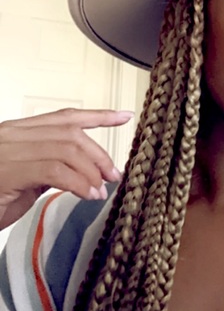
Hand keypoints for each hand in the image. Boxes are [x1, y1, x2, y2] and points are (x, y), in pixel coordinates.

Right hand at [0, 108, 133, 230]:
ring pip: (66, 149)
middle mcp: (13, 134)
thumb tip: (83, 171)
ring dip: (91, 171)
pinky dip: (78, 183)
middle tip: (113, 175)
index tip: (124, 116)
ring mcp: (9, 149)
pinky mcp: (8, 169)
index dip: (99, 115)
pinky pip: (55, 170)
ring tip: (100, 190)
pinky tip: (87, 195)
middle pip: (71, 133)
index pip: (65, 116)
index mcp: (19, 132)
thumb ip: (51, 167)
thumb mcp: (26, 180)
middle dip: (99, 153)